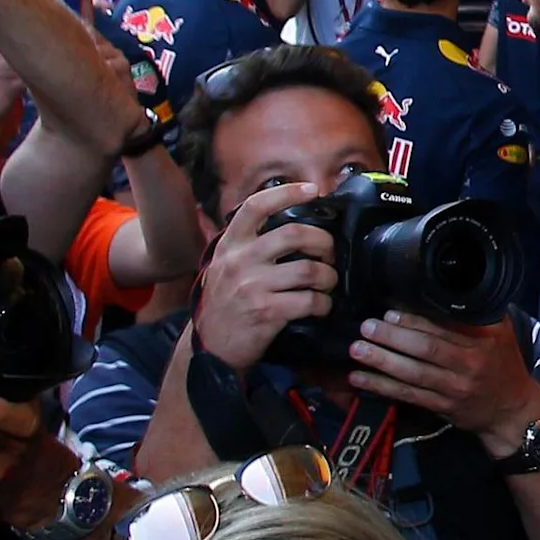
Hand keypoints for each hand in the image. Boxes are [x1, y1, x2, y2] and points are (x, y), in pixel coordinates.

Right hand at [191, 182, 335, 370]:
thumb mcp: (224, 268)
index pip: (256, 206)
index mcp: (230, 245)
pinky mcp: (266, 312)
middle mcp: (239, 261)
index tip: (312, 190)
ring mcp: (252, 286)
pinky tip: (321, 306)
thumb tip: (288, 228)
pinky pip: (309, 301)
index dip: (287, 193)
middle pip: (294, 234)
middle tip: (330, 253)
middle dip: (323, 242)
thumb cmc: (223, 306)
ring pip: (309, 270)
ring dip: (328, 277)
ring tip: (328, 283)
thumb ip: (247, 247)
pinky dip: (323, 304)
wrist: (210, 349)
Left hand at [348, 311, 539, 451]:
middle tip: (367, 327)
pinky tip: (360, 378)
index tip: (390, 312)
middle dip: (392, 338)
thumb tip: (442, 290)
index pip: (445, 329)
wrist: (512, 411)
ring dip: (382, 362)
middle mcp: (467, 366)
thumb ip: (475, 315)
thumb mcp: (500, 333)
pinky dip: (382, 387)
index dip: (415, 321)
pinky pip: (408, 396)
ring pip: (413, 374)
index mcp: (482, 343)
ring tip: (357, 349)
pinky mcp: (441, 407)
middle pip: (426, 350)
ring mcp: (453, 389)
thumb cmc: (503, 365)